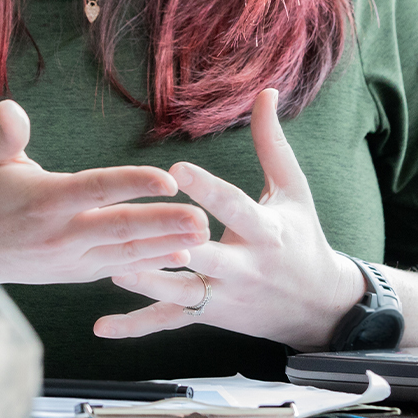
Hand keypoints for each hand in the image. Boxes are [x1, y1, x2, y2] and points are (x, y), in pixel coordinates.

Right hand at [0, 100, 209, 284]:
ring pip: (126, 252)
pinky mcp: (76, 273)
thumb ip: (7, 133)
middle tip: (202, 216)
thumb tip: (9, 106)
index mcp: (45, 199)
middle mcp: (61, 233)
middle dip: (164, 222)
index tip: (168, 178)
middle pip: (120, 227)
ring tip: (204, 235)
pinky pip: (120, 267)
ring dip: (167, 244)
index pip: (97, 189)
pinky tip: (182, 257)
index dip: (134, 184)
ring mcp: (71, 258)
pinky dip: (151, 263)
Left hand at [96, 88, 363, 349]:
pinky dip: (136, 326)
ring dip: (147, 283)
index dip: (208, 190)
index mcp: (267, 233)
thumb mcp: (293, 190)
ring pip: (181, 293)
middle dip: (177, 245)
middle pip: (207, 258)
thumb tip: (265, 91)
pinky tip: (101, 326)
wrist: (316, 308)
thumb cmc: (301, 237)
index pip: (235, 209)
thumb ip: (272, 143)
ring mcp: (224, 297)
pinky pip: (168, 322)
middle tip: (141, 227)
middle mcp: (245, 269)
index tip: (178, 168)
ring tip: (110, 268)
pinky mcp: (208, 317)